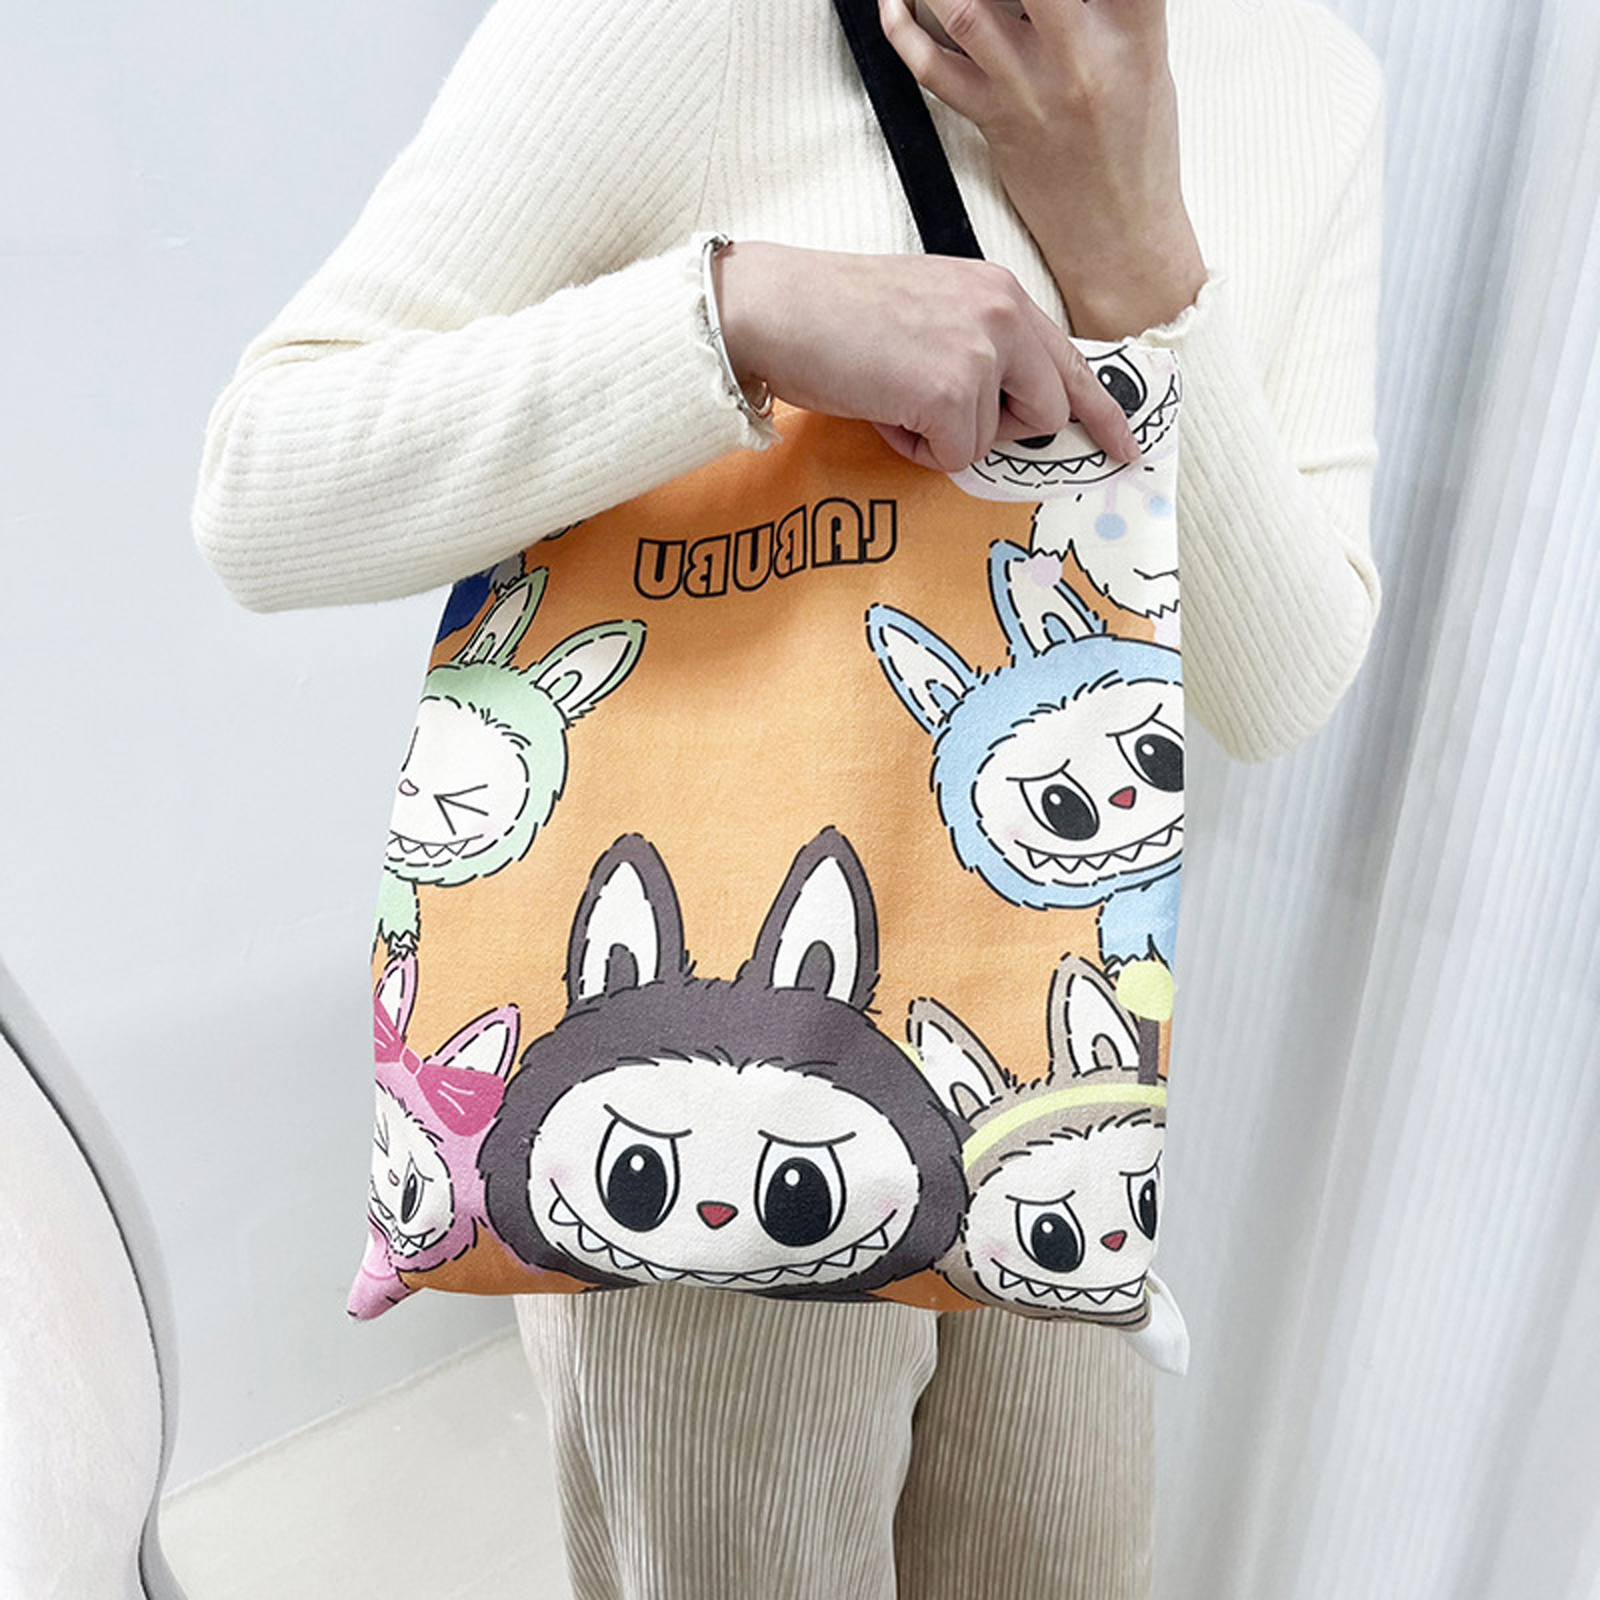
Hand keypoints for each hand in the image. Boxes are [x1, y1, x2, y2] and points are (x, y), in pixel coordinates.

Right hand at [713, 239, 1137, 471]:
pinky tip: (883, 410)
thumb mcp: (929, 315)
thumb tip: (1000, 409)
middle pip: (1049, 410)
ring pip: (998, 439)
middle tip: (940, 414)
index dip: (1103, 411)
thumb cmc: (835, 318)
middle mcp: (1003, 313)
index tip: (1127, 447)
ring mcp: (981, 351)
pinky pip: (957, 457)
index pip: (1072, 359)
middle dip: (1003, 430)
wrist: (777, 309)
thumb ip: (978, 349)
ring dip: (947, 437)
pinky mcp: (952, 391)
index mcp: (1000, 292)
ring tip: (895, 397)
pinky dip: (916, 450)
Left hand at [881, 0, 1207, 337]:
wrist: (1119, 241)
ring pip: (964, 5)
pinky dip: (903, 29)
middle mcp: (1081, 58)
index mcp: (1135, 33)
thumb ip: (1118, 4)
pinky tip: (893, 0)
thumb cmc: (1137, 149)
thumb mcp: (1150, 58)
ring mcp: (1031, 92)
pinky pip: (934, 69)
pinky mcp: (994, 124)